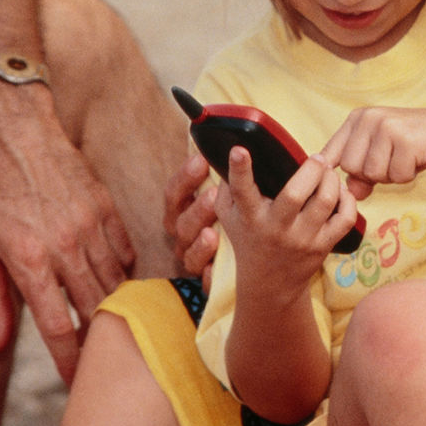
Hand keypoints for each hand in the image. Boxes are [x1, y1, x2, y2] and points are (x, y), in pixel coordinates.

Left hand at [0, 82, 134, 384]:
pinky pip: (125, 250)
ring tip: (110, 323)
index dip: (68, 361)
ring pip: (116, 281)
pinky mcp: (105, 205)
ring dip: (114, 306)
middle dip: (98, 339)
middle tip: (97, 357)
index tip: (73, 379)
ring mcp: (91, 223)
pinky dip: (122, 270)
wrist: (8, 126)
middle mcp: (66, 245)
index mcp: (29, 260)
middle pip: (96, 308)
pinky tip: (113, 279)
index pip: (59, 326)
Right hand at [164, 152, 219, 290]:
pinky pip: (204, 280)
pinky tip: (216, 267)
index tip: (202, 161)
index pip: (174, 193)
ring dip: (200, 242)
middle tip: (214, 195)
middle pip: (181, 223)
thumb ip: (221, 175)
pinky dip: (209, 274)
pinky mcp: (208, 280)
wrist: (251, 261)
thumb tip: (232, 145)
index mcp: (183, 210)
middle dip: (197, 209)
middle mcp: (184, 234)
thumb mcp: (223, 193)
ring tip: (213, 233)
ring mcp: (194, 258)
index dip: (185, 178)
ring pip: (189, 252)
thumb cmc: (232, 217)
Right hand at [217, 147, 358, 294]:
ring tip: (328, 172)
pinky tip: (340, 192)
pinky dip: (348, 201)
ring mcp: (302, 239)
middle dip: (310, 170)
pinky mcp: (323, 246)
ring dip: (331, 180)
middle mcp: (276, 228)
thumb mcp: (228, 216)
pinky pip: (344, 219)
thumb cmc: (248, 239)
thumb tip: (232, 149)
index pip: (242, 191)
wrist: (270, 285)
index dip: (240, 169)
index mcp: (250, 217)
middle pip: (295, 195)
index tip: (240, 150)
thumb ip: (227, 185)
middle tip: (316, 157)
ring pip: (325, 202)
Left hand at [319, 106, 425, 196]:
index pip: (330, 153)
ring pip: (373, 174)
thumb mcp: (384, 155)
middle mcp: (369, 118)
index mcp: (358, 117)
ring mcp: (387, 128)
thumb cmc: (417, 144)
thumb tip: (351, 192)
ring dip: (392, 175)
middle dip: (372, 175)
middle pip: (351, 168)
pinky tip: (419, 158)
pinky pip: (397, 176)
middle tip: (394, 161)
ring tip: (407, 158)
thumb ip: (363, 173)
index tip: (335, 183)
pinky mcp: (406, 141)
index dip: (330, 173)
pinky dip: (409, 175)